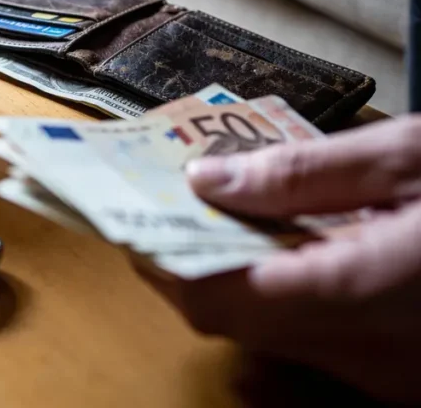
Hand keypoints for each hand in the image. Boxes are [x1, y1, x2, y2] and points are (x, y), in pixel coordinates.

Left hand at [137, 115, 420, 403]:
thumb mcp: (410, 157)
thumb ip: (305, 172)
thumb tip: (209, 179)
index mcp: (369, 290)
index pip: (219, 297)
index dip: (165, 257)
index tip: (136, 210)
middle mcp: (374, 354)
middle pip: (233, 320)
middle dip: (188, 261)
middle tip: (169, 202)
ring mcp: (390, 374)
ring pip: (269, 335)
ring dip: (233, 278)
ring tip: (222, 212)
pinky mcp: (402, 374)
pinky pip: (313, 340)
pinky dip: (282, 293)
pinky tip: (285, 243)